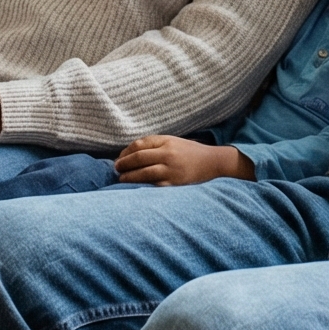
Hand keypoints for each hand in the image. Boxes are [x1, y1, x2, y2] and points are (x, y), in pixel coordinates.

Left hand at [115, 135, 253, 186]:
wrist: (212, 162)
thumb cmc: (190, 152)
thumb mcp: (173, 141)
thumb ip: (155, 144)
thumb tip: (131, 152)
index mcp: (166, 141)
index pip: (139, 145)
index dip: (126, 152)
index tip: (119, 158)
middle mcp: (168, 154)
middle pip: (138, 158)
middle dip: (124, 164)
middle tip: (115, 168)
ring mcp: (171, 169)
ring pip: (144, 172)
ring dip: (129, 176)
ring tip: (120, 179)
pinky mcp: (175, 183)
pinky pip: (154, 185)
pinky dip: (142, 186)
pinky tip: (135, 187)